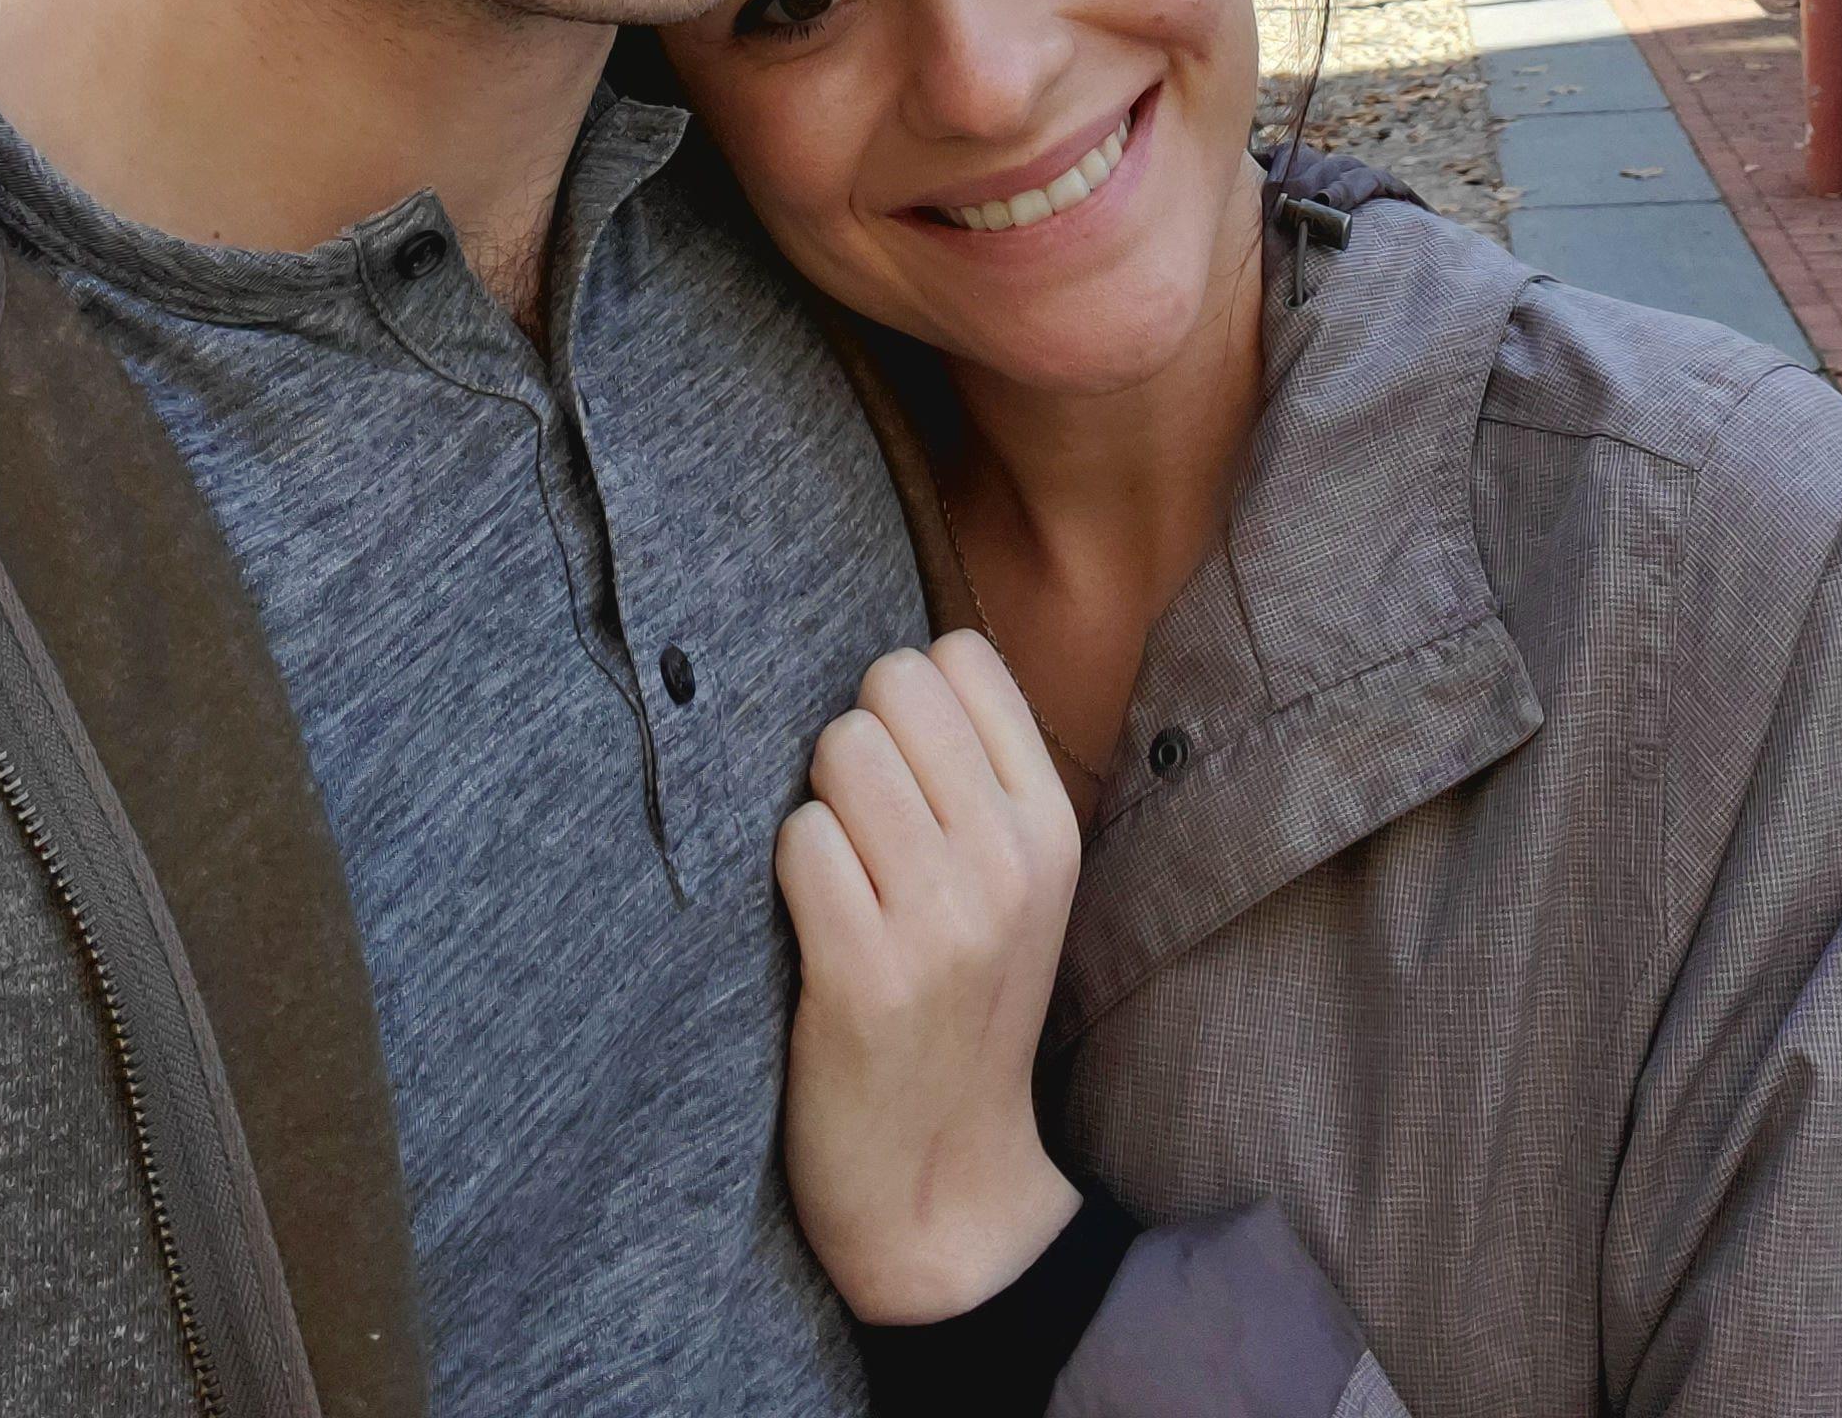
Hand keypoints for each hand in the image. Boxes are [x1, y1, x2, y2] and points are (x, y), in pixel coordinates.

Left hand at [775, 634, 1087, 1324]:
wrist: (941, 1186)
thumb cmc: (960, 1004)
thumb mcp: (1016, 884)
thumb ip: (980, 771)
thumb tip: (901, 658)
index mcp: (1051, 825)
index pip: (960, 655)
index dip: (909, 697)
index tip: (907, 769)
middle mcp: (1007, 860)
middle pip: (889, 685)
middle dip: (858, 739)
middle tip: (865, 828)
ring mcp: (940, 919)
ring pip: (840, 749)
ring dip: (819, 803)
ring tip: (841, 876)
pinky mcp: (864, 974)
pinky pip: (799, 837)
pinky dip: (790, 869)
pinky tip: (815, 924)